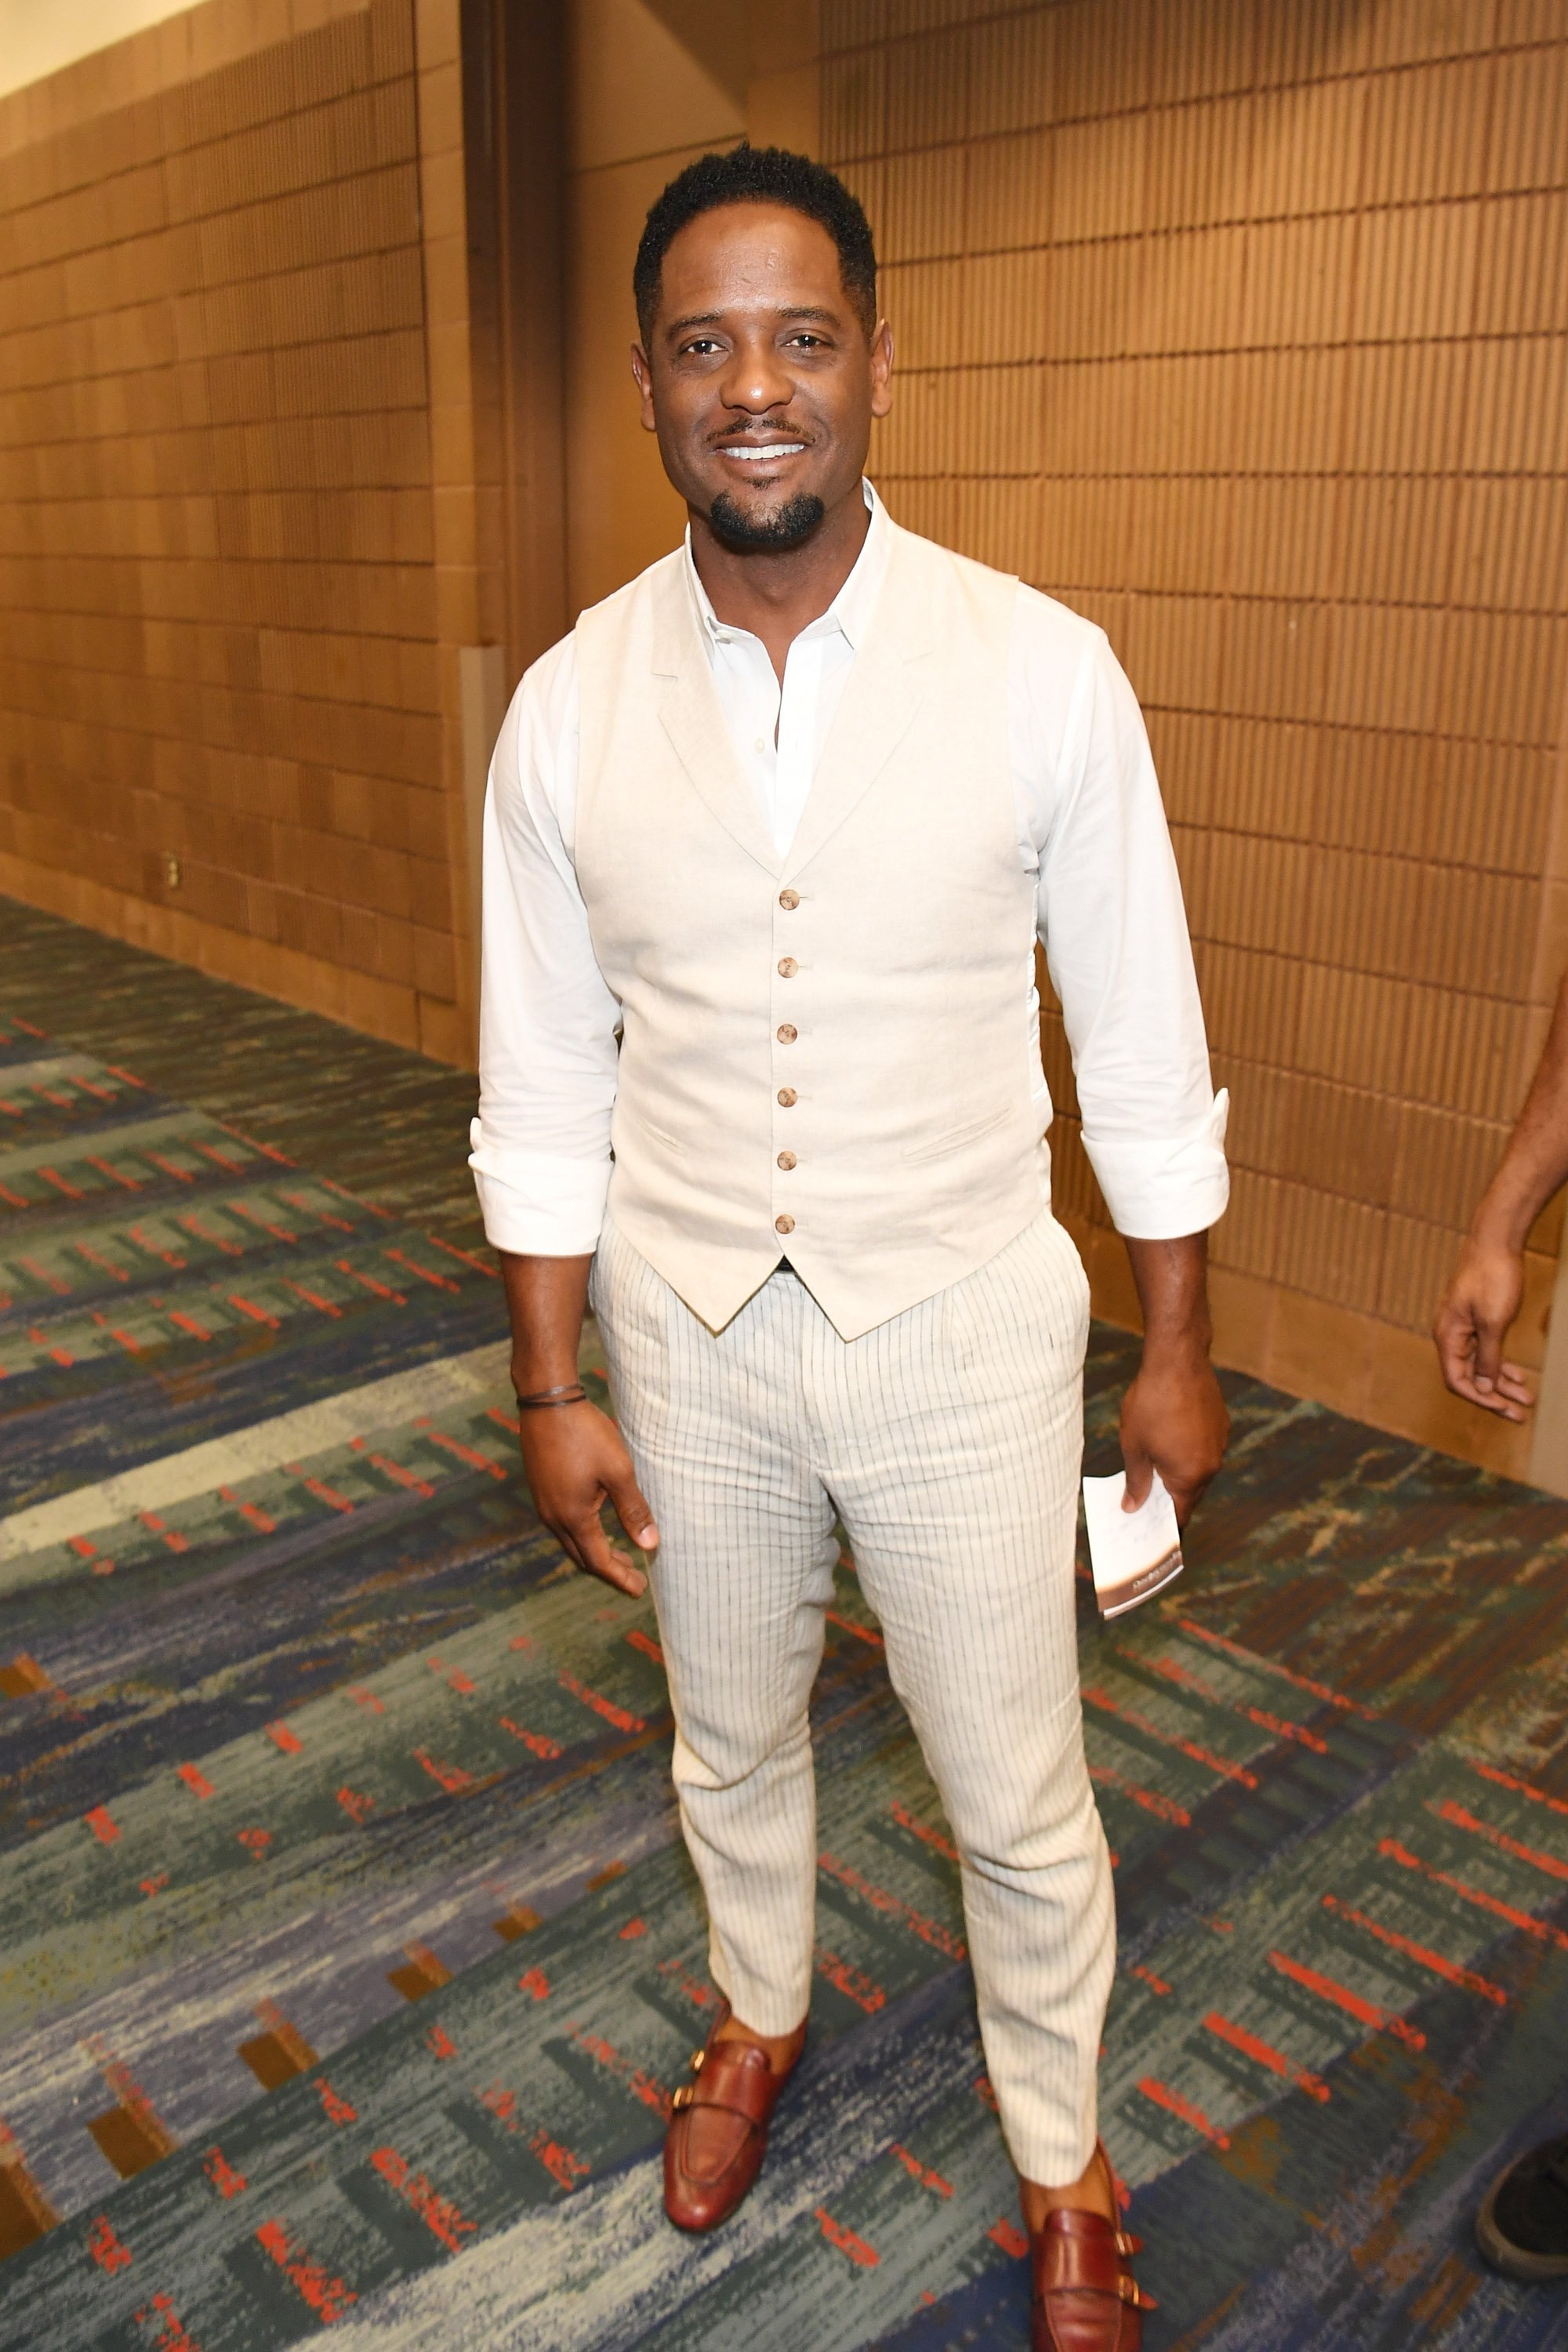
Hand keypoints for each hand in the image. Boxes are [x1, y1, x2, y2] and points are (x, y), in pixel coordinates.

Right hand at [516, 1402, 659, 1596]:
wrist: (547, 1402)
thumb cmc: (586, 1434)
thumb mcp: (618, 1471)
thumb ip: (633, 1510)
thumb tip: (650, 1545)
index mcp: (573, 1517)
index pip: (598, 1561)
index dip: (620, 1577)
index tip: (640, 1589)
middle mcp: (554, 1517)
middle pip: (582, 1557)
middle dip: (609, 1569)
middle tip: (633, 1576)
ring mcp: (544, 1503)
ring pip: (571, 1541)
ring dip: (595, 1552)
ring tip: (620, 1554)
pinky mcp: (541, 1489)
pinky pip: (562, 1525)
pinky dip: (583, 1535)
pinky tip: (596, 1524)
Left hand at [1120, 1346, 1228, 1528]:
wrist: (1177, 1360)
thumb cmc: (1151, 1403)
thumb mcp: (1133, 1445)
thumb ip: (1136, 1480)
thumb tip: (1133, 1506)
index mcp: (1190, 1476)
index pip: (1181, 1514)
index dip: (1167, 1527)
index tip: (1154, 1536)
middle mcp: (1211, 1464)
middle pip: (1191, 1493)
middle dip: (1170, 1499)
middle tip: (1146, 1502)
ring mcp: (1219, 1443)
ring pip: (1198, 1469)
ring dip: (1179, 1472)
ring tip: (1153, 1468)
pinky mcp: (1221, 1423)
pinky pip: (1204, 1448)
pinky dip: (1188, 1451)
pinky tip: (1168, 1440)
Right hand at [1433, 1232, 1535, 1420]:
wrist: (1495, 1242)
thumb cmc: (1491, 1278)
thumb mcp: (1493, 1322)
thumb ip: (1487, 1358)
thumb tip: (1481, 1388)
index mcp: (1448, 1337)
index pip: (1457, 1381)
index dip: (1480, 1399)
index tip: (1505, 1408)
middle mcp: (1451, 1336)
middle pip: (1469, 1378)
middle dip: (1496, 1397)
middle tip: (1521, 1413)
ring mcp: (1464, 1328)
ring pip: (1480, 1365)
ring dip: (1503, 1384)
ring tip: (1527, 1398)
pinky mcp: (1477, 1319)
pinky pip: (1486, 1351)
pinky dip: (1501, 1365)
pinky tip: (1518, 1375)